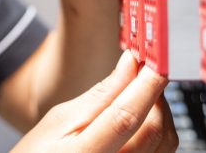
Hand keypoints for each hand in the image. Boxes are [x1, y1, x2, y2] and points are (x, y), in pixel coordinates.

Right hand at [11, 51, 177, 152]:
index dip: (146, 85)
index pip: (126, 117)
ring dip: (161, 112)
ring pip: (165, 143)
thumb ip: (100, 94)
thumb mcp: (60, 119)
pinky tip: (145, 117)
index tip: (156, 62)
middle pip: (154, 131)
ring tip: (143, 94)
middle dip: (155, 95)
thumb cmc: (40, 152)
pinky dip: (159, 129)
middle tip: (145, 74)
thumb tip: (129, 64)